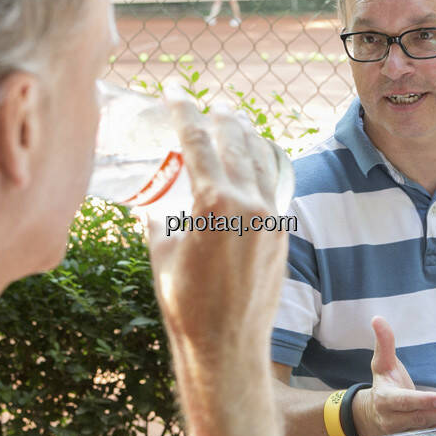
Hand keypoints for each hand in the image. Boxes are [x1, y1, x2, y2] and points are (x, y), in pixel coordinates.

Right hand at [147, 92, 286, 370]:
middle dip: (219, 116)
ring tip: (233, 122)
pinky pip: (276, 183)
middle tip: (206, 105)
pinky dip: (264, 163)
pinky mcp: (282, 231)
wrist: (227, 345)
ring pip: (261, 157)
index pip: (197, 140)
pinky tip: (256, 159)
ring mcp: (270, 215)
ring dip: (246, 134)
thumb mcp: (161, 252)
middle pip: (235, 139)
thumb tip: (153, 198)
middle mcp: (247, 202)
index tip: (174, 90)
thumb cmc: (185, 304)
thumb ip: (158, 216)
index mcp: (212, 202)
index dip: (183, 110)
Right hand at [352, 316, 435, 435]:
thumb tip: (377, 319)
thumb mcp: (382, 364)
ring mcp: (404, 433)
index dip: (423, 401)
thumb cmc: (384, 384)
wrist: (372, 415)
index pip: (405, 401)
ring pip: (428, 430)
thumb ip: (384, 343)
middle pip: (421, 418)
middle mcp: (393, 420)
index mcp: (385, 399)